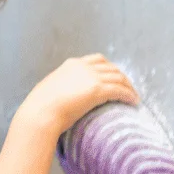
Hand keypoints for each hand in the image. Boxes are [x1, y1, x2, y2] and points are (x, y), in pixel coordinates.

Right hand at [19, 55, 138, 134]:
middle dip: (122, 77)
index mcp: (72, 64)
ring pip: (119, 78)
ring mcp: (91, 77)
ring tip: (133, 97)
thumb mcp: (48, 88)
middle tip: (127, 88)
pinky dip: (129, 95)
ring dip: (129, 87)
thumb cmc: (39, 107)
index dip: (109, 68)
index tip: (114, 77)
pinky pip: (120, 91)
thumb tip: (59, 95)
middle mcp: (84, 67)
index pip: (97, 60)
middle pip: (111, 67)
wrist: (40, 113)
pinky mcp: (98, 90)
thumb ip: (59, 86)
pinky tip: (133, 102)